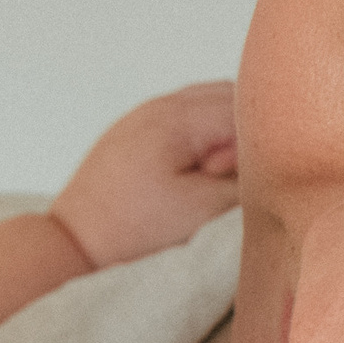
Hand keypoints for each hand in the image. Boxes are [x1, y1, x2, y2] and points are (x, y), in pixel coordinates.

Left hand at [47, 80, 239, 268]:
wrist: (72, 244)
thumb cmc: (132, 231)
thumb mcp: (203, 209)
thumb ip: (248, 174)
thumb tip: (271, 155)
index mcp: (176, 116)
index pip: (247, 106)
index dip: (255, 145)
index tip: (235, 177)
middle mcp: (158, 105)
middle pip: (230, 98)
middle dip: (242, 135)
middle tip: (222, 176)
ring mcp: (143, 115)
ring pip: (208, 107)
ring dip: (221, 137)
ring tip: (205, 177)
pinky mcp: (134, 132)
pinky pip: (183, 121)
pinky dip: (198, 140)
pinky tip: (188, 173)